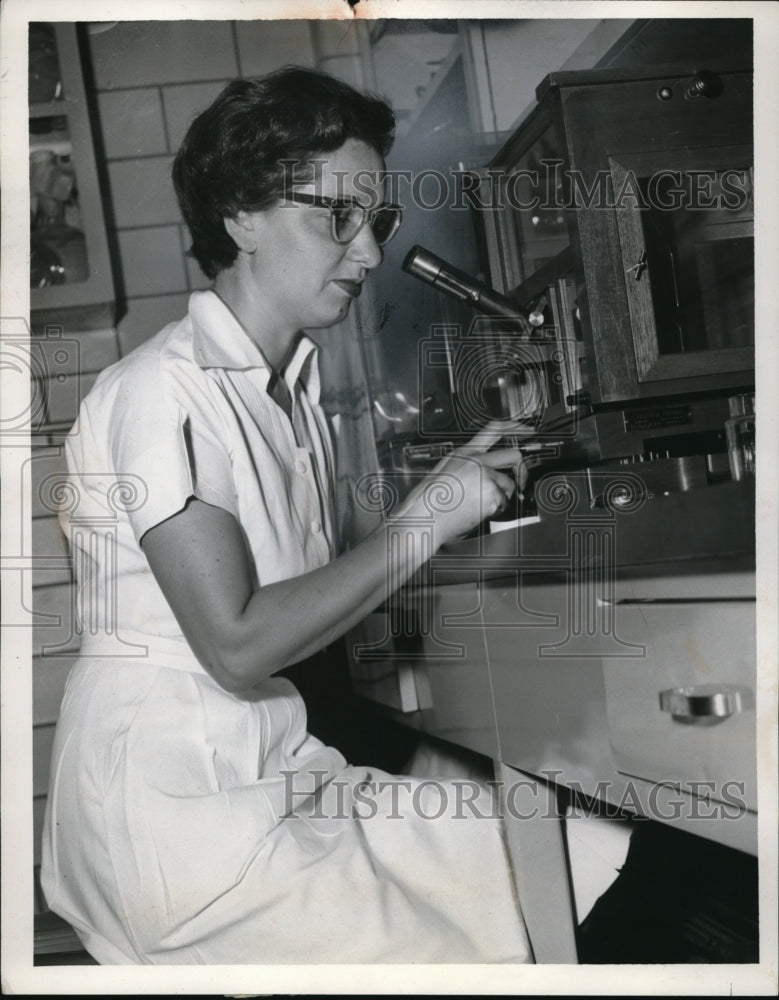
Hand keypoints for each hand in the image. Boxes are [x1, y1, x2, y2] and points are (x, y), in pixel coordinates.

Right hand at [397, 419, 532, 545]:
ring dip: (501, 498)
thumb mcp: (445, 472)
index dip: (515, 427)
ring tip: (478, 506)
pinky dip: (495, 511)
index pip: (494, 429)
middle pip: (514, 455)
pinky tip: (476, 513)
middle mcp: (476, 460)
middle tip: (520, 483)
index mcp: (463, 452)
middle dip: (522, 471)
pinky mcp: (491, 494)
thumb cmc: (428, 502)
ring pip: (509, 486)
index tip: (527, 430)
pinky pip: (504, 504)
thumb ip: (467, 467)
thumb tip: (488, 473)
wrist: (422, 519)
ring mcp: (485, 476)